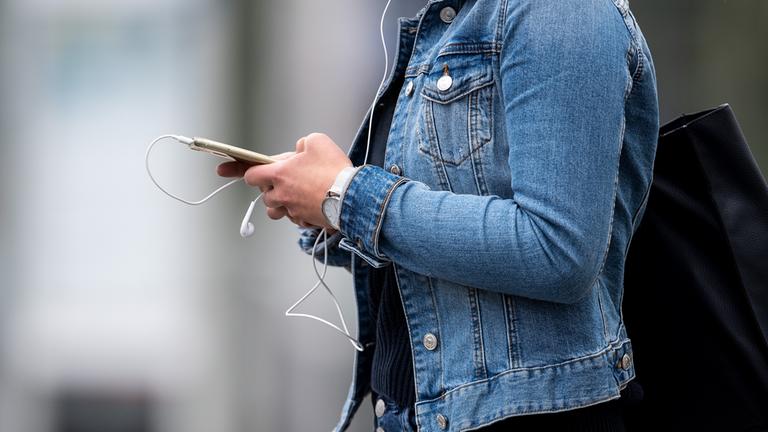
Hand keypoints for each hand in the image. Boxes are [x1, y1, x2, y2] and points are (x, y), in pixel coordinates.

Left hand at [222, 133, 351, 229]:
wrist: (351, 196)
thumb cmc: (333, 169)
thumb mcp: (316, 141)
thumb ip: (302, 143)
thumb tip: (300, 150)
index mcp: (279, 174)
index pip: (250, 174)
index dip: (244, 170)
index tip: (230, 170)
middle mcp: (281, 194)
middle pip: (264, 195)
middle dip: (272, 188)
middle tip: (288, 180)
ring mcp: (292, 211)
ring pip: (276, 211)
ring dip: (281, 204)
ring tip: (296, 196)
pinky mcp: (305, 222)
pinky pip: (296, 220)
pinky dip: (299, 214)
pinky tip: (312, 205)